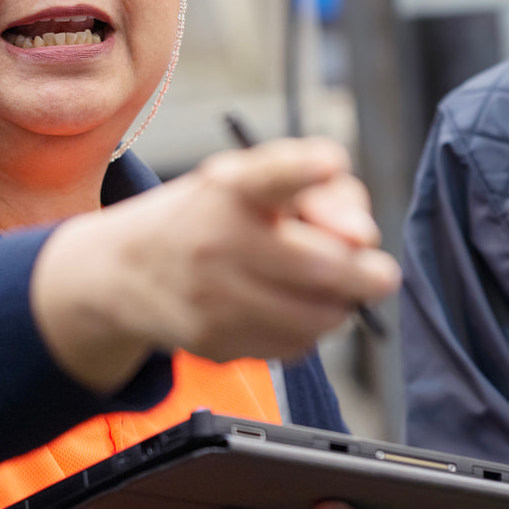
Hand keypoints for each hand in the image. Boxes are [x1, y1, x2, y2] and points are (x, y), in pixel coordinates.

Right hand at [30, 138, 400, 391]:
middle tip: (381, 275)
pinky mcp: (214, 342)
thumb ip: (319, 190)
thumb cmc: (212, 216)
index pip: (269, 175)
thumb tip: (364, 236)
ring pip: (318, 316)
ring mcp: (212, 297)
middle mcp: (216, 239)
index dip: (303, 169)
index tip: (329, 162)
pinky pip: (293, 347)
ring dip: (341, 306)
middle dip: (369, 274)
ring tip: (331, 291)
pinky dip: (307, 331)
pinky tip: (289, 311)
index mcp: (229, 187)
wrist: (127, 272)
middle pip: (322, 265)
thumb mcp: (252, 180)